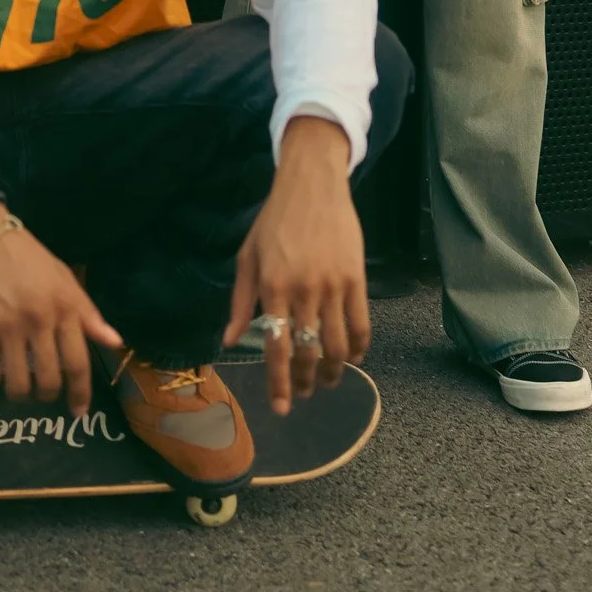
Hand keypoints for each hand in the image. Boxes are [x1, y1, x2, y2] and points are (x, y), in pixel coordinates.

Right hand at [0, 208, 121, 414]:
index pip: (78, 361)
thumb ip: (88, 314)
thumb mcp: (64, 278)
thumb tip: (115, 342)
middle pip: (49, 380)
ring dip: (20, 394)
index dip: (81, 393)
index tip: (79, 412)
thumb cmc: (27, 257)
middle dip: (48, 396)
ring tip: (19, 385)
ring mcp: (8, 327)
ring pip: (18, 384)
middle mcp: (39, 320)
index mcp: (65, 306)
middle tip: (43, 392)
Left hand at [223, 117, 367, 416]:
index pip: (277, 347)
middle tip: (303, 394)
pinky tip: (353, 357)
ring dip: (332, 370)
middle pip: (308, 351)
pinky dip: (359, 348)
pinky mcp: (356, 277)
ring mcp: (333, 285)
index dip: (279, 382)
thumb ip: (241, 301)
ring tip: (327, 381)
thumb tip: (230, 340)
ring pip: (338, 344)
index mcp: (272, 286)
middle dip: (305, 381)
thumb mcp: (248, 256)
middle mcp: (303, 290)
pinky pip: (361, 323)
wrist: (312, 183)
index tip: (281, 407)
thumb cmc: (274, 219)